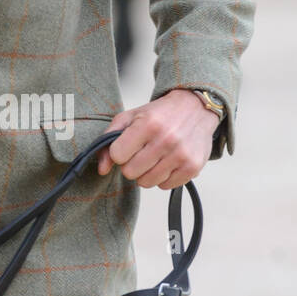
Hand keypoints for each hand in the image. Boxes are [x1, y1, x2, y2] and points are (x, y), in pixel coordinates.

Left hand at [97, 89, 220, 188]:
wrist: (194, 109)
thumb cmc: (158, 114)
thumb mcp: (129, 117)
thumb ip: (108, 140)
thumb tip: (102, 169)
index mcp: (147, 124)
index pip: (117, 155)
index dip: (119, 153)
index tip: (127, 146)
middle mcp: (166, 140)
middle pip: (130, 172)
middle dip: (130, 164)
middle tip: (140, 153)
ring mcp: (181, 155)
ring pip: (146, 182)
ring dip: (146, 173)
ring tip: (153, 158)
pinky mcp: (193, 167)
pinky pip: (165, 186)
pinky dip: (162, 177)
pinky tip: (166, 162)